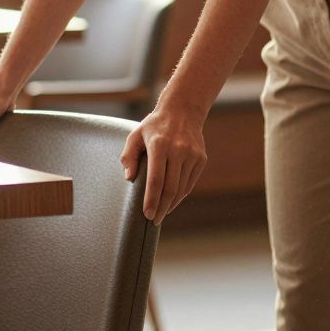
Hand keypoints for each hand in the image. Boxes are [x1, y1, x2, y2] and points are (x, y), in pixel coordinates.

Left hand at [119, 110, 207, 225]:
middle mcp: (178, 150)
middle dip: (161, 208)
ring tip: (161, 213)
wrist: (183, 110)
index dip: (151, 199)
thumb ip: (129, 156)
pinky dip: (181, 195)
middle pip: (170, 188)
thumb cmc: (154, 126)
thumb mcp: (135, 135)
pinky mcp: (201, 158)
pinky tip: (172, 201)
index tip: (147, 214)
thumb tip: (129, 178)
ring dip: (171, 204)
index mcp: (159, 145)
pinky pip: (190, 183)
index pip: (155, 179)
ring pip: (181, 188)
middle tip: (153, 220)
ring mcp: (192, 155)